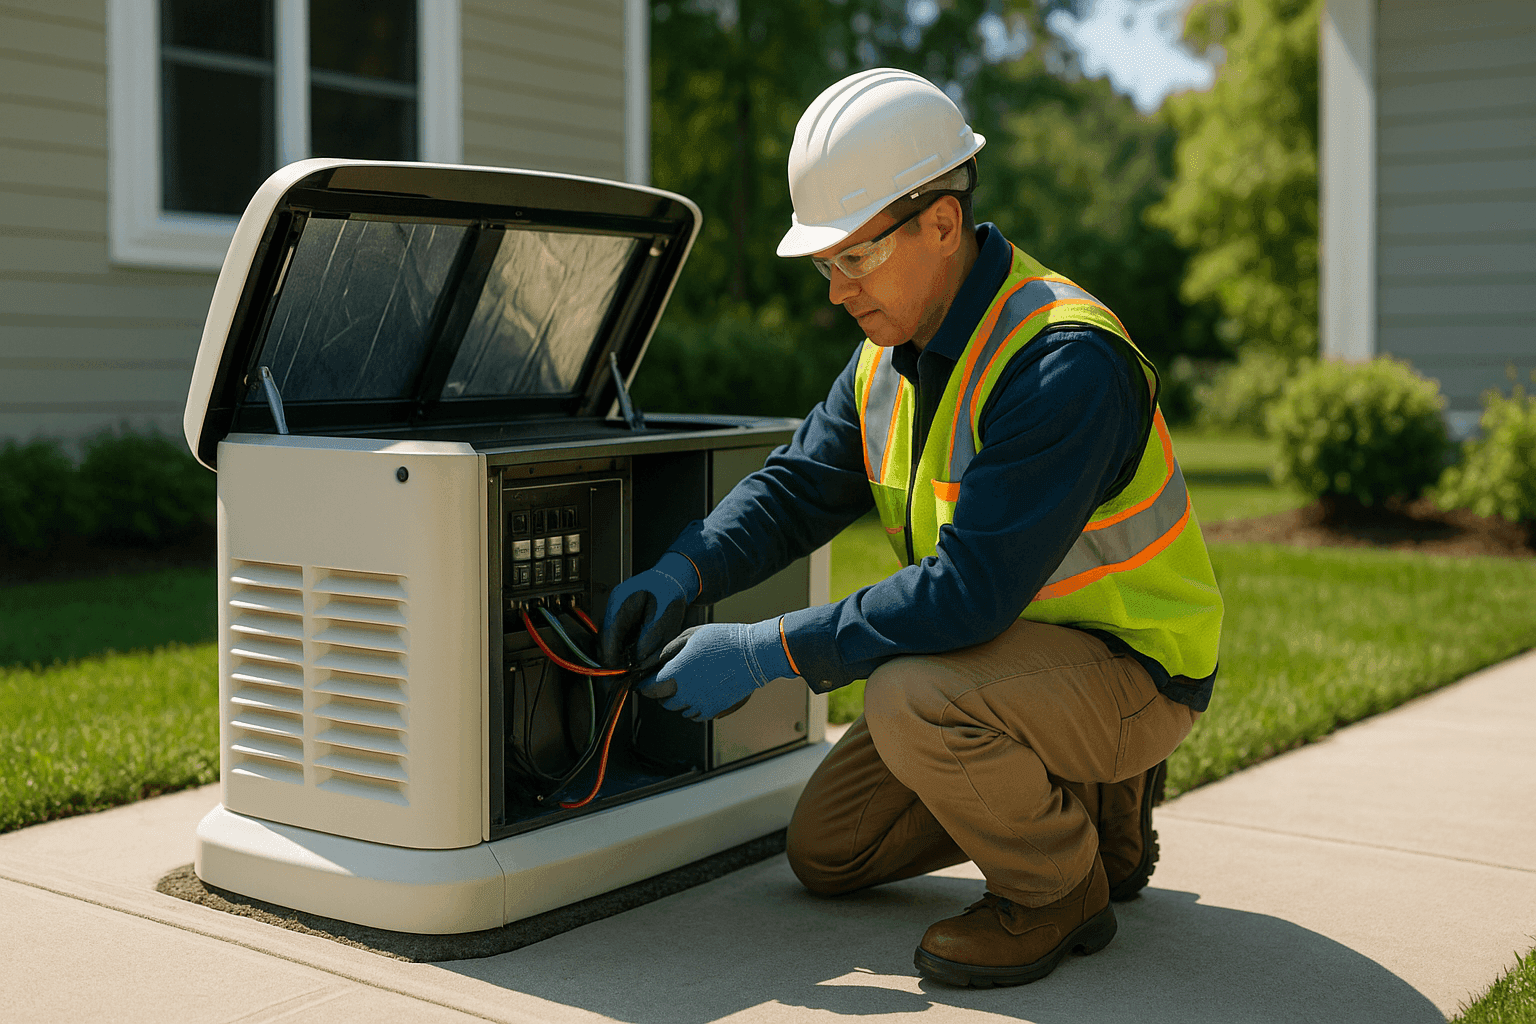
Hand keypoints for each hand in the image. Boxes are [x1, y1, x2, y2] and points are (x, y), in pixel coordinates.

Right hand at [600, 552, 698, 667]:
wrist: (672, 577)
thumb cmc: (670, 592)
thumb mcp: (665, 616)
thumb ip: (651, 638)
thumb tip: (638, 659)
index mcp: (620, 603)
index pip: (608, 637)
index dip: (610, 659)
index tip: (616, 676)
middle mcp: (613, 608)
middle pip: (604, 641)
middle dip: (612, 661)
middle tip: (621, 680)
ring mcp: (615, 612)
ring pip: (610, 641)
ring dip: (617, 656)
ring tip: (628, 673)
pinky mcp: (620, 618)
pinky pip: (617, 637)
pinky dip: (623, 650)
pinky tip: (632, 660)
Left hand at [639, 620, 794, 720]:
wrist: (753, 654)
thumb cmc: (723, 640)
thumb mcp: (691, 635)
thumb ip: (669, 649)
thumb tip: (654, 660)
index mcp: (676, 672)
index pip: (649, 686)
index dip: (643, 685)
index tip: (641, 683)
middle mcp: (685, 692)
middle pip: (662, 701)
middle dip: (659, 693)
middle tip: (663, 684)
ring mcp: (700, 703)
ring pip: (678, 710)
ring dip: (677, 701)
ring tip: (684, 687)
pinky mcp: (713, 710)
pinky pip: (695, 716)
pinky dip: (692, 709)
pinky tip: (696, 696)